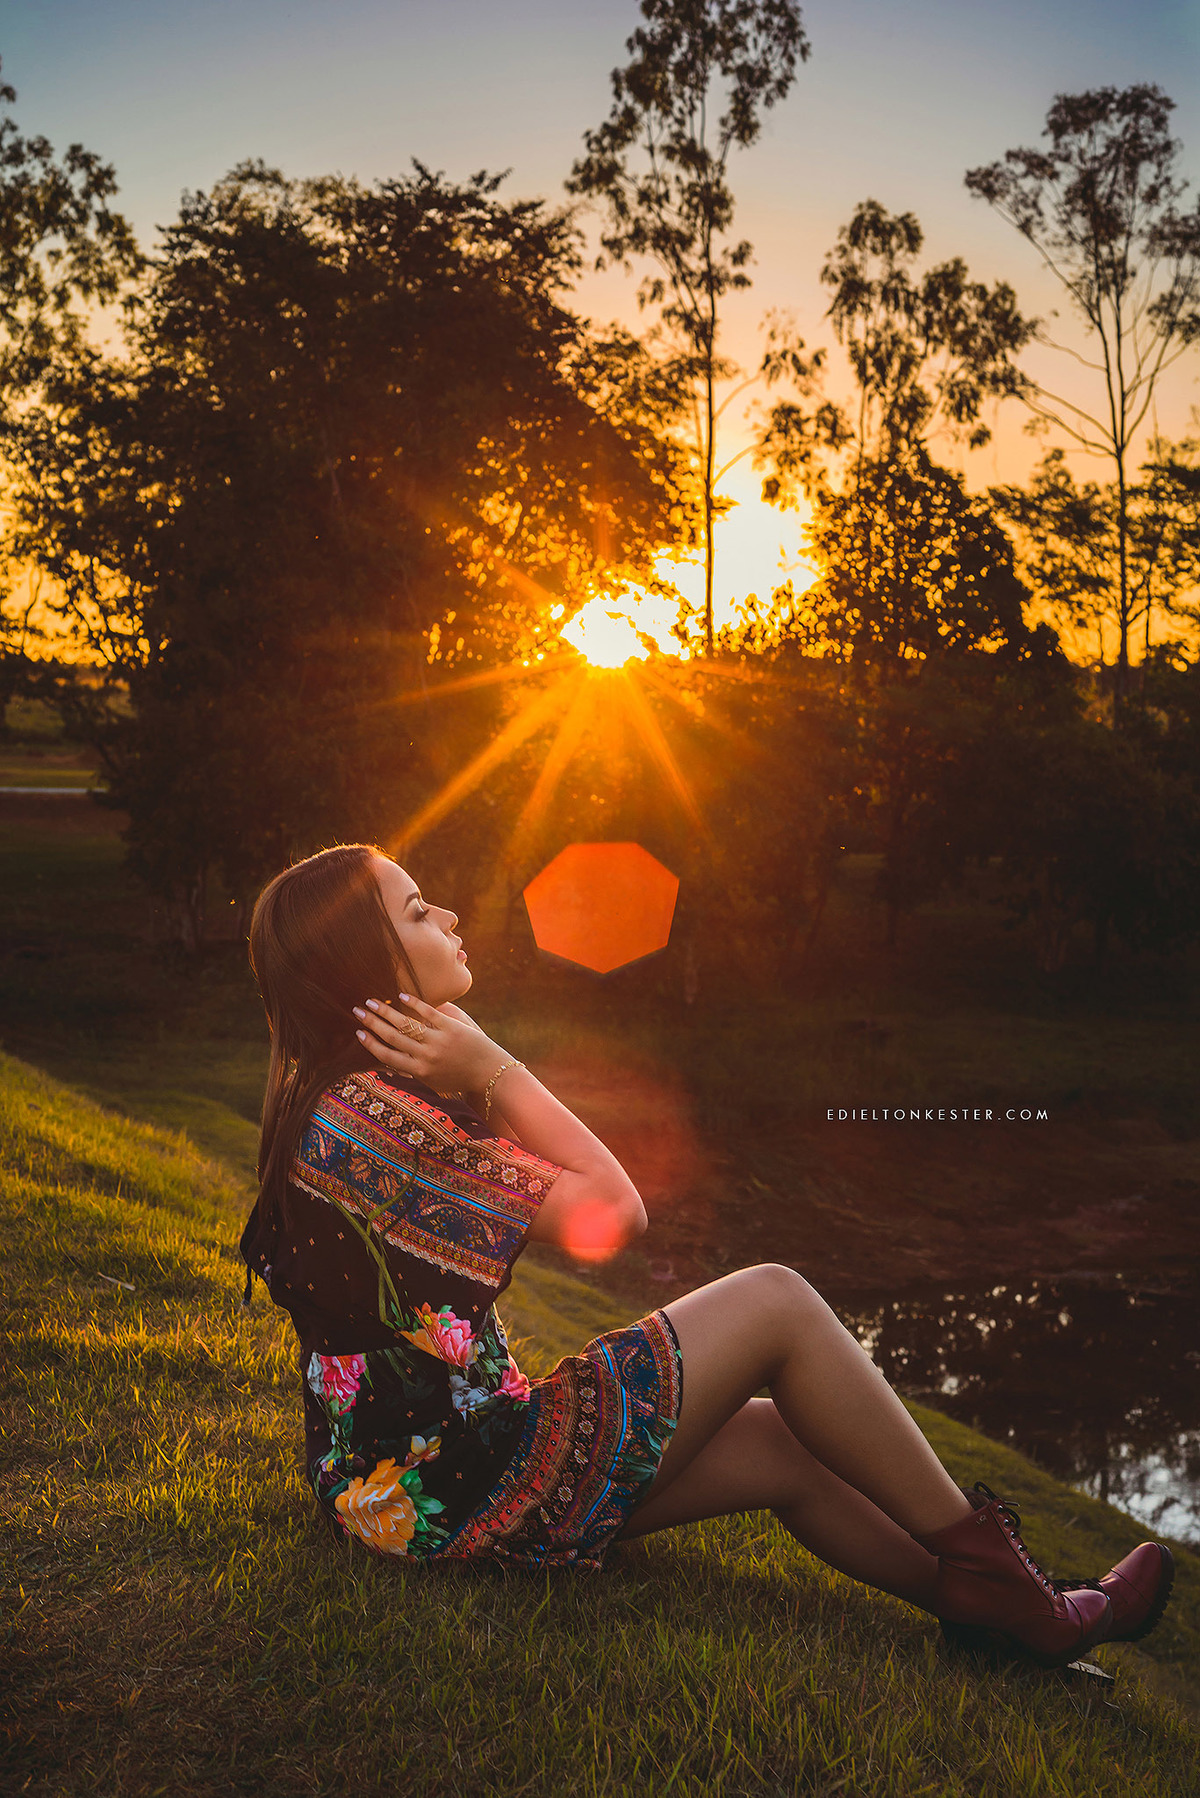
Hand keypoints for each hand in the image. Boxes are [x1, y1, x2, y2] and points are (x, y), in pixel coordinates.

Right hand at [353, 994, 506, 1091]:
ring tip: (372, 1001)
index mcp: (419, 1072)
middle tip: (357, 1010)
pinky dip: (414, 1003)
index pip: (387, 1056)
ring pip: (405, 1023)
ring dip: (386, 1010)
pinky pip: (429, 1013)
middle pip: (392, 1036)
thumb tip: (387, 1064)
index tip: (358, 1033)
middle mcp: (426, 1056)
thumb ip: (412, 1072)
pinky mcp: (452, 1028)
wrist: (489, 1073)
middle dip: (372, 1022)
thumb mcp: (432, 1081)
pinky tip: (402, 995)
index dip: (371, 1044)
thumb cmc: (459, 1078)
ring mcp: (438, 1041)